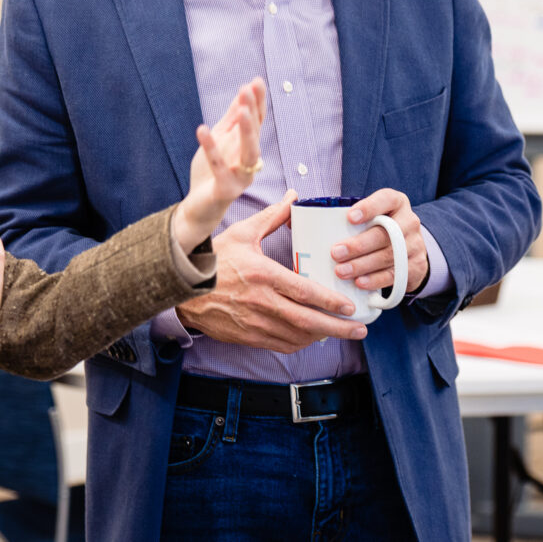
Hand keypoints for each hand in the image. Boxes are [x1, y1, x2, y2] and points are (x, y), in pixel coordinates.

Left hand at [172, 79, 267, 252]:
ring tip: (243, 109)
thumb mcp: (220, 141)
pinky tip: (202, 129)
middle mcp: (249, 163)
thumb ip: (231, 120)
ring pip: (249, 152)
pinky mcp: (226, 189)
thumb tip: (242, 94)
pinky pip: (220, 167)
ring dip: (248, 131)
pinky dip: (211, 148)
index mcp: (247, 149)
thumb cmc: (210, 173)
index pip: (256, 122)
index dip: (257, 102)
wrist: (198, 206)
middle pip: (256, 134)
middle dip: (254, 111)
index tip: (256, 81)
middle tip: (250, 89)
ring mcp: (240, 177)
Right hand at [175, 193, 368, 351]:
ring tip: (342, 332)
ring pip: (297, 336)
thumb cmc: (215, 258)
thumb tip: (294, 197)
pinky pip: (280, 345)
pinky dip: (300, 343)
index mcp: (263, 274)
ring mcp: (254, 323)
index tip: (349, 306)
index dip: (330, 302)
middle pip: (307, 321)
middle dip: (338, 327)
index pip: (304, 292)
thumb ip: (273, 217)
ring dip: (322, 337)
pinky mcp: (247, 336)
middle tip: (359, 329)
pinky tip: (312, 337)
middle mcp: (261, 302)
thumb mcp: (243, 233)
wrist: (183, 287)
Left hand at [331, 188, 428, 294]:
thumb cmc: (380, 228)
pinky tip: (359, 282)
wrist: (410, 250)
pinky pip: (395, 275)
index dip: (369, 208)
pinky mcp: (416, 266)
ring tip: (341, 271)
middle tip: (335, 253)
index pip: (386, 199)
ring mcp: (415, 245)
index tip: (349, 217)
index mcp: (397, 203)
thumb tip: (312, 225)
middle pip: (385, 234)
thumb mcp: (373, 215)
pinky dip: (375, 280)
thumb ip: (353, 217)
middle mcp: (409, 222)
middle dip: (358, 245)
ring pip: (388, 256)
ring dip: (362, 265)